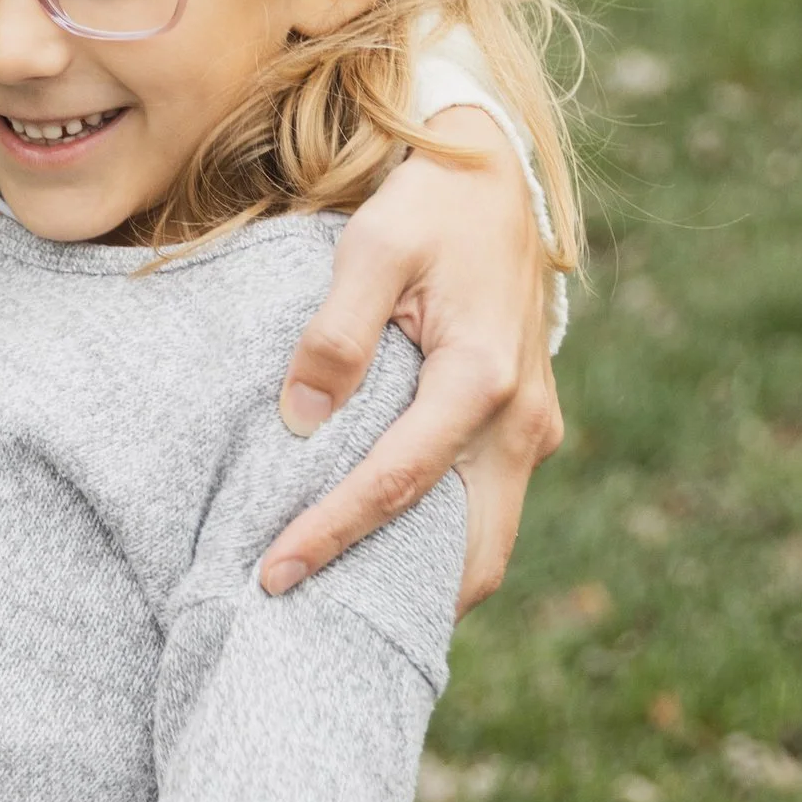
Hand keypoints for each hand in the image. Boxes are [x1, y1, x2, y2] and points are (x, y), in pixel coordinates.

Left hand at [262, 106, 561, 611]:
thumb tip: (300, 418)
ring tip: (336, 604)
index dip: (330, 535)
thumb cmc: (428, 205)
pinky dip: (437, 542)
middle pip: (470, 554)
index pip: (395, 485)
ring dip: (421, 580)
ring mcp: (531, 430)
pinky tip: (374, 550)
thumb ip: (337, 333)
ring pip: (485, 543)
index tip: (270, 575)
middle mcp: (520, 420)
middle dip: (398, 600)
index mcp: (481, 378)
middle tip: (312, 626)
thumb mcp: (372, 247)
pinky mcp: (523, 427)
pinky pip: (485, 509)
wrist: (495, 174)